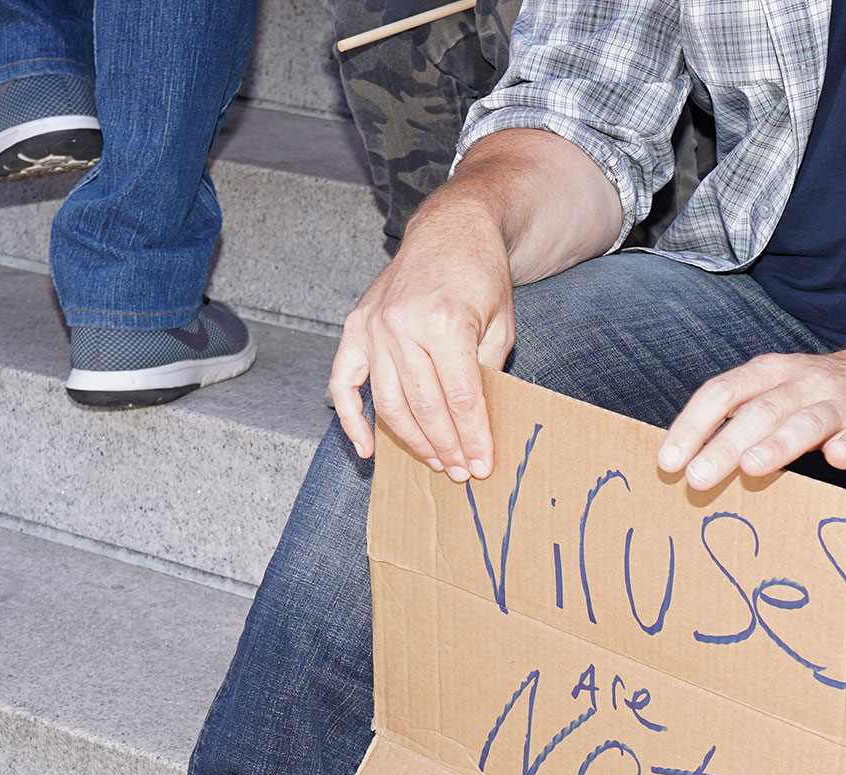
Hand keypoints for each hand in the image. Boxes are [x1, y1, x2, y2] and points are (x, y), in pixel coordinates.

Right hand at [330, 201, 516, 481]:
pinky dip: (351, 420)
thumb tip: (476, 429)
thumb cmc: (481, 278)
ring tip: (434, 462)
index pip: (461, 398)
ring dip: (412, 441)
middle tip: (461, 472)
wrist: (451, 231)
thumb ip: (487, 374)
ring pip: (389, 404)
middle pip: (425, 407)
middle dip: (446, 447)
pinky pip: (343, 384)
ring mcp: (374, 326)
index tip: (482, 466)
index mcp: (444, 321)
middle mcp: (402, 325)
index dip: (473, 438)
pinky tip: (367, 450)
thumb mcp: (501, 325)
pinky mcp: (356, 327)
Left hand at [656, 343, 845, 489]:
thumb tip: (685, 463)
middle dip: (725, 444)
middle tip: (697, 478)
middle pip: (759, 411)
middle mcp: (803, 384)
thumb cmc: (817, 396)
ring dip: (778, 444)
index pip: (723, 393)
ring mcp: (841, 405)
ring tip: (752, 467)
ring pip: (807, 422)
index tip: (667, 462)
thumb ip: (736, 422)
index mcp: (769, 374)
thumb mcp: (773, 394)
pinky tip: (838, 458)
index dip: (692, 425)